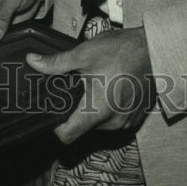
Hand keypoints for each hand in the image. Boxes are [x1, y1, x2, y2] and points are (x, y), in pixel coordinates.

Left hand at [26, 27, 153, 144]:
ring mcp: (126, 122)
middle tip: (77, 88)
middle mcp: (113, 123)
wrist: (154, 49)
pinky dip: (110, 108)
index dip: (55, 128)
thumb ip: (56, 63)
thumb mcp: (84, 54)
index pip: (67, 136)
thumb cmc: (122, 51)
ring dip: (94, 109)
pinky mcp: (135, 118)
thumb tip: (33, 61)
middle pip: (83, 128)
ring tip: (97, 84)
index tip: (53, 113)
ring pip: (99, 124)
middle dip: (77, 111)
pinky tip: (111, 88)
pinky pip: (115, 120)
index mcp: (96, 111)